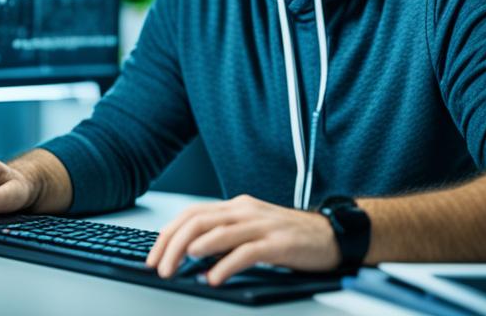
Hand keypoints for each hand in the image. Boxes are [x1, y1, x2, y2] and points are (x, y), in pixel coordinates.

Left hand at [145, 194, 339, 285]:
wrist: (332, 234)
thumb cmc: (290, 235)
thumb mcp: (252, 229)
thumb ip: (225, 236)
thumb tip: (190, 253)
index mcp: (236, 206)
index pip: (192, 214)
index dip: (168, 233)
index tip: (153, 255)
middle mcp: (245, 211)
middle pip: (198, 221)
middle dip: (172, 244)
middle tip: (159, 267)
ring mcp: (262, 225)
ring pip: (217, 233)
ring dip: (191, 252)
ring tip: (175, 270)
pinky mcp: (279, 243)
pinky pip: (246, 252)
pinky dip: (225, 264)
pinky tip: (212, 278)